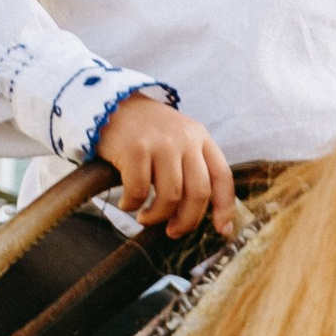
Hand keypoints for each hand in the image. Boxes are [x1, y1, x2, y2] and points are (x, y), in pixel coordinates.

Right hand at [96, 95, 235, 238]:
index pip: (222, 176)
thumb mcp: (177, 139)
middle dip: (187, 221)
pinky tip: (127, 203)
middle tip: (173, 231)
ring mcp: (161, 143)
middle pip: (198, 192)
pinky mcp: (135, 149)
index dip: (225, 207)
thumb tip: (196, 212)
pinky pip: (139, 190)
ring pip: (170, 196)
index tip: (222, 229)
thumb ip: (191, 167)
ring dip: (157, 216)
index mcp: (200, 137)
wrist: (110, 104)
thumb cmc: (145, 132)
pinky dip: (133, 204)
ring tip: (145, 217)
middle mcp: (185, 138)